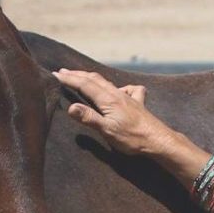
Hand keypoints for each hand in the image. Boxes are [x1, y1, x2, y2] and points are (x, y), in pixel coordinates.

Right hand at [54, 67, 169, 157]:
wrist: (158, 140)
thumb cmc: (133, 138)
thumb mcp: (107, 130)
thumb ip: (89, 118)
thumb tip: (71, 107)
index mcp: (108, 99)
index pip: (84, 84)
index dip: (69, 79)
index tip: (55, 75)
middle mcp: (118, 94)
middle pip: (94, 79)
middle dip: (77, 74)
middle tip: (62, 72)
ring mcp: (128, 97)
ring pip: (107, 82)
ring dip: (91, 78)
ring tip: (82, 76)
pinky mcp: (137, 103)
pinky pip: (126, 88)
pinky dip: (117, 86)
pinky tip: (119, 90)